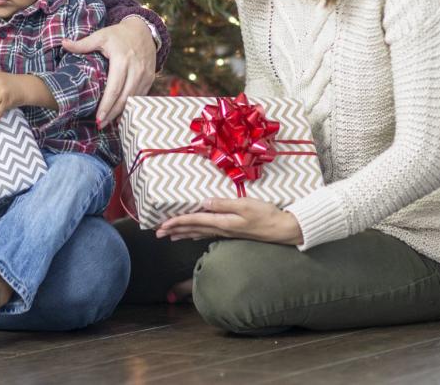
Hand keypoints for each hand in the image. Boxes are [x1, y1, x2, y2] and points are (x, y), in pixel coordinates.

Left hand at [61, 17, 154, 127]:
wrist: (143, 30)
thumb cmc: (119, 34)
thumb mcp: (101, 36)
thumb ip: (82, 43)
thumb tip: (63, 44)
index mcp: (122, 60)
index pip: (114, 88)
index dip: (106, 105)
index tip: (98, 117)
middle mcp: (136, 69)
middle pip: (124, 98)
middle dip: (112, 114)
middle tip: (100, 125)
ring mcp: (145, 75)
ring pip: (133, 99)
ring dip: (122, 112)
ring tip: (109, 122)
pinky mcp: (150, 78)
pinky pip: (141, 96)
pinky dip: (132, 106)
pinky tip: (122, 114)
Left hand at [155, 198, 303, 245]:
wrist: (282, 229)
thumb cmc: (266, 215)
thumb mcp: (246, 205)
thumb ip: (224, 203)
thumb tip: (203, 203)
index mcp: (223, 222)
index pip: (194, 221)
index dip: (177, 222)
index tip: (162, 225)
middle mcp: (221, 229)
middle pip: (193, 229)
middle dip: (174, 230)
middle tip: (157, 233)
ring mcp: (226, 232)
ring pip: (198, 233)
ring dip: (182, 233)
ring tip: (169, 236)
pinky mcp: (231, 231)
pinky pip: (207, 233)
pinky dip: (196, 233)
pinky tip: (192, 235)